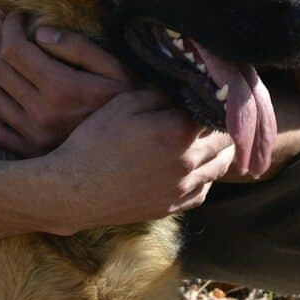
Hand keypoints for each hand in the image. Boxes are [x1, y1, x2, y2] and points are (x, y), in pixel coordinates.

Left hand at [0, 8, 133, 156]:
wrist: (133, 145)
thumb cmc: (126, 98)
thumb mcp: (113, 66)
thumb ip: (77, 47)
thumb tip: (39, 32)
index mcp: (62, 89)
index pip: (15, 49)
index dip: (7, 26)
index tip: (12, 13)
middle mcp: (43, 114)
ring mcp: (33, 136)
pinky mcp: (30, 152)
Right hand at [39, 89, 236, 233]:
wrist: (74, 191)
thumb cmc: (95, 142)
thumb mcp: (123, 104)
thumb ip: (159, 94)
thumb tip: (183, 92)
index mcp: (178, 133)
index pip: (216, 114)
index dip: (214, 102)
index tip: (208, 96)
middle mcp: (188, 163)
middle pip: (225, 141)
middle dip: (220, 126)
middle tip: (207, 116)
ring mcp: (182, 189)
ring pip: (220, 167)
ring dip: (218, 151)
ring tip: (205, 139)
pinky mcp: (172, 207)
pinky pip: (203, 190)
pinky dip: (204, 176)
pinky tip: (191, 166)